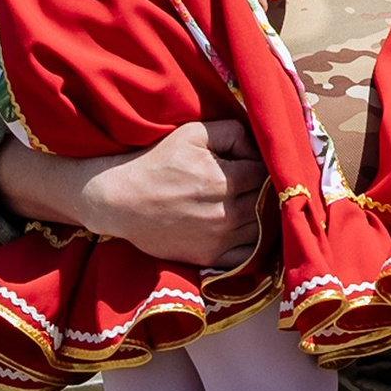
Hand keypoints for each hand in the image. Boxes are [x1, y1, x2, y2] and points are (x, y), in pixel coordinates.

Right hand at [77, 120, 266, 264]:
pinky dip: (257, 245)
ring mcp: (220, 239)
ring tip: (255, 204)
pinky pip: (250, 256)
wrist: (121, 201)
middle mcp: (227, 212)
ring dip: (266, 216)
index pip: (267, 172)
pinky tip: (251, 231)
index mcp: (225, 179)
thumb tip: (257, 145)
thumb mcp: (192, 133)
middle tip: (257, 183)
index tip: (253, 163)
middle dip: (267, 190)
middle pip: (269, 202)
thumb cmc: (156, 162)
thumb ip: (231, 132)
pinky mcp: (211, 258)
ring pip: (265, 229)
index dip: (263, 165)